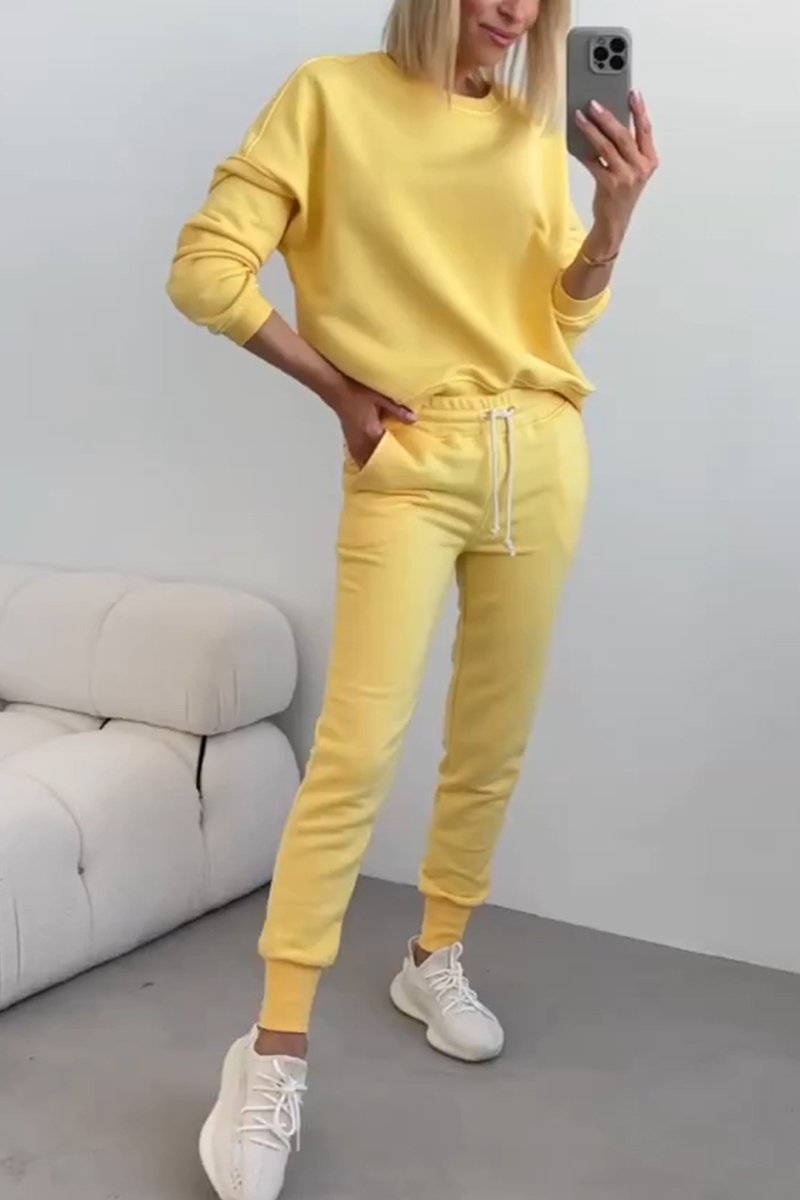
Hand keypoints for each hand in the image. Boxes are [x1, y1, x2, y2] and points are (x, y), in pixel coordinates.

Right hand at [323, 375, 416, 467]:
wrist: (335, 388)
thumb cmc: (356, 391)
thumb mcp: (380, 397)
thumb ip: (397, 410)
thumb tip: (413, 420)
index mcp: (371, 431)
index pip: (384, 452)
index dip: (392, 459)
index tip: (401, 465)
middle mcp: (361, 439)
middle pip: (371, 460)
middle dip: (380, 467)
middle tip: (391, 472)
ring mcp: (352, 439)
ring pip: (361, 459)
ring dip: (369, 463)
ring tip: (379, 469)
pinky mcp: (347, 436)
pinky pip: (355, 453)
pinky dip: (361, 458)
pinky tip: (367, 457)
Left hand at [575, 91, 658, 252]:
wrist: (614, 222)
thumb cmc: (621, 192)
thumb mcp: (631, 169)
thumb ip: (626, 148)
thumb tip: (608, 120)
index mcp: (650, 160)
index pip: (645, 130)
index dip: (639, 110)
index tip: (632, 92)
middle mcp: (641, 168)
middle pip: (623, 136)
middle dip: (607, 117)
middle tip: (594, 103)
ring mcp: (626, 177)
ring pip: (607, 147)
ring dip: (591, 130)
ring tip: (580, 117)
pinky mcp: (610, 186)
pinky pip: (593, 163)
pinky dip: (582, 152)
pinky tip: (574, 142)